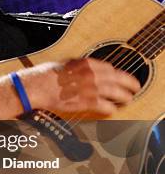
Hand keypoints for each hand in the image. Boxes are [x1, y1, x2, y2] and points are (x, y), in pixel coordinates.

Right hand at [23, 58, 140, 115]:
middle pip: (117, 78)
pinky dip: (110, 108)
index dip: (118, 73)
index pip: (109, 67)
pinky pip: (104, 106)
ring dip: (124, 96)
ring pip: (115, 92)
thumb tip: (87, 70)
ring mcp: (90, 88)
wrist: (38, 86)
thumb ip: (79, 66)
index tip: (121, 76)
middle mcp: (91, 74)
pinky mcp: (85, 102)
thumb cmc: (47, 75)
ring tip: (128, 99)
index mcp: (86, 63)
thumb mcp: (65, 64)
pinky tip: (112, 110)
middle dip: (129, 83)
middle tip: (135, 87)